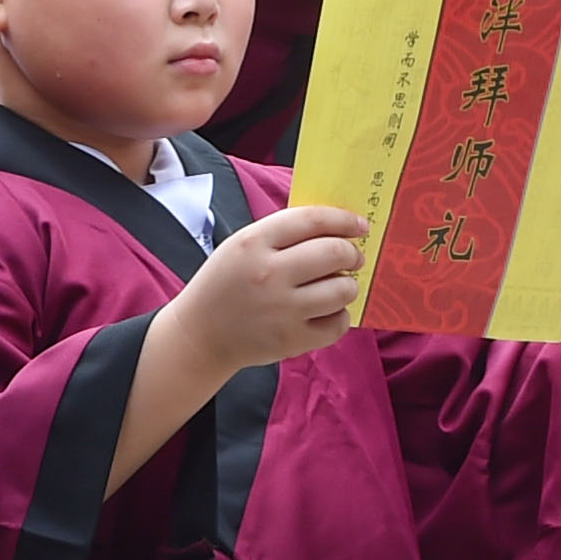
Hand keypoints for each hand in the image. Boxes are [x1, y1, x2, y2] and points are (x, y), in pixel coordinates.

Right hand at [175, 202, 369, 368]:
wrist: (200, 334)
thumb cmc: (226, 284)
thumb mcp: (242, 246)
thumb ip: (283, 234)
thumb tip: (336, 229)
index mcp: (254, 242)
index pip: (313, 220)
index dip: (344, 220)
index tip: (360, 226)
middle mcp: (269, 274)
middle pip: (334, 253)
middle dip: (352, 253)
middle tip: (352, 258)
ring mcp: (282, 309)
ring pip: (342, 290)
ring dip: (348, 285)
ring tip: (338, 287)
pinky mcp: (292, 340)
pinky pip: (338, 324)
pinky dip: (339, 317)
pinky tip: (326, 313)